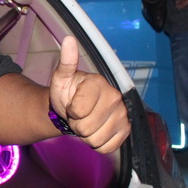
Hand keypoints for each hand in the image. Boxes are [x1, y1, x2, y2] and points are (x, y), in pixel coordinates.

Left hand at [48, 36, 129, 153]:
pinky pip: (106, 148)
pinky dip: (97, 144)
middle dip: (77, 125)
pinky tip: (96, 130)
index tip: (72, 103)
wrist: (74, 109)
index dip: (70, 111)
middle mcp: (116, 97)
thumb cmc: (67, 93)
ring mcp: (123, 115)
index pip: (78, 111)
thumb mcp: (61, 77)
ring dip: (85, 135)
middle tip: (78, 115)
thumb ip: (66, 61)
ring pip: (95, 140)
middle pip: (86, 128)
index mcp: (99, 83)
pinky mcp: (126, 130)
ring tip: (86, 122)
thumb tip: (68, 40)